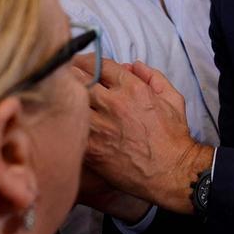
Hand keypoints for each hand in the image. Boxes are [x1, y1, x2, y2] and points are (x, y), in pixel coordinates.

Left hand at [73, 57, 213, 214]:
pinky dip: (67, 122)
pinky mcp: (92, 148)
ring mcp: (101, 126)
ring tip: (60, 95)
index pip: (101, 65)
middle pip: (80, 78)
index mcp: (133, 89)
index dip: (88, 61)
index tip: (82, 63)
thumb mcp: (173, 99)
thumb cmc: (173, 137)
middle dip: (70, 72)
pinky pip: (71, 128)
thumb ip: (154, 77)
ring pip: (71, 102)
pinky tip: (65, 121)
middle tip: (64, 73)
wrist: (171, 172)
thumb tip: (134, 66)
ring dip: (66, 97)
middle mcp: (115, 104)